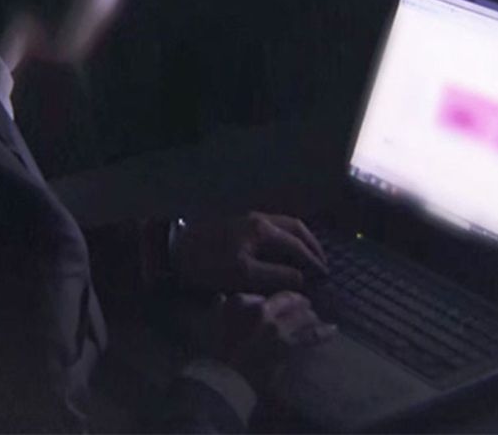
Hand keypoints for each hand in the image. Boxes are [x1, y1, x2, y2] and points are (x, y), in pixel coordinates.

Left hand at [173, 212, 327, 293]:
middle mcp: (259, 218)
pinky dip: (285, 238)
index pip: (297, 244)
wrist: (172, 250)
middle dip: (311, 244)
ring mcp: (247, 218)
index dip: (313, 261)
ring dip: (299, 239)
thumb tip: (302, 278)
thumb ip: (275, 275)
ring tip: (306, 256)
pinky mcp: (238, 224)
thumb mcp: (243, 274)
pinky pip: (272, 227)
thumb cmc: (207, 264)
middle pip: (295, 227)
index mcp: (262, 229)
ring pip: (283, 225)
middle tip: (321, 262)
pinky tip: (283, 251)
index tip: (324, 275)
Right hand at [210, 291, 336, 389]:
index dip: (273, 300)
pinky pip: (311, 336)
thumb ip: (219, 308)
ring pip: (302, 315)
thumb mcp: (211, 325)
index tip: (278, 302)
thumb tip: (220, 296)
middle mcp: (262, 311)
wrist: (224, 379)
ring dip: (310, 315)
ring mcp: (277, 327)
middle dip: (298, 301)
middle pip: (288, 301)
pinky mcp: (289, 345)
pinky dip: (324, 332)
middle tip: (305, 303)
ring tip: (314, 316)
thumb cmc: (215, 353)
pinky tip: (333, 329)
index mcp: (241, 303)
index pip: (263, 295)